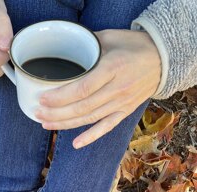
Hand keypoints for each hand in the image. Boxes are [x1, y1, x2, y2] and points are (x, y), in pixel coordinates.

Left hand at [35, 29, 161, 148]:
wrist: (163, 59)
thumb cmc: (134, 46)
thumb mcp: (110, 37)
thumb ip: (87, 46)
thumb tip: (63, 50)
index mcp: (112, 68)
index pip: (82, 88)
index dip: (61, 97)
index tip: (43, 98)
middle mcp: (117, 89)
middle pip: (82, 107)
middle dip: (57, 113)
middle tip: (38, 114)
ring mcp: (122, 103)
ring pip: (90, 119)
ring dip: (66, 124)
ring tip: (46, 124)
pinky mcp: (125, 112)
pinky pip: (106, 127)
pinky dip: (91, 137)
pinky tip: (76, 144)